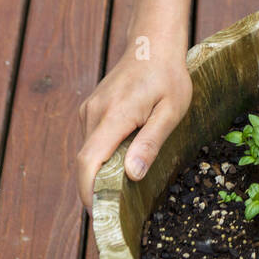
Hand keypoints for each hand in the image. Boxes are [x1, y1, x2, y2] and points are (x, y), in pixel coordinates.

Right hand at [77, 32, 192, 216]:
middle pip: (86, 162)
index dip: (88, 192)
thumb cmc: (169, 76)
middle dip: (97, 188)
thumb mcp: (171, 110)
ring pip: (89, 152)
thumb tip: (131, 175)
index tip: (100, 214)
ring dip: (102, 170)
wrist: (154, 43)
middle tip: (120, 210)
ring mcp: (90, 110)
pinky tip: (125, 158)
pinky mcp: (92, 109)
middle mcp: (94, 113)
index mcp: (115, 115)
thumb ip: (150, 142)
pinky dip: (104, 155)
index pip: (89, 162)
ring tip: (127, 183)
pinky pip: (93, 140)